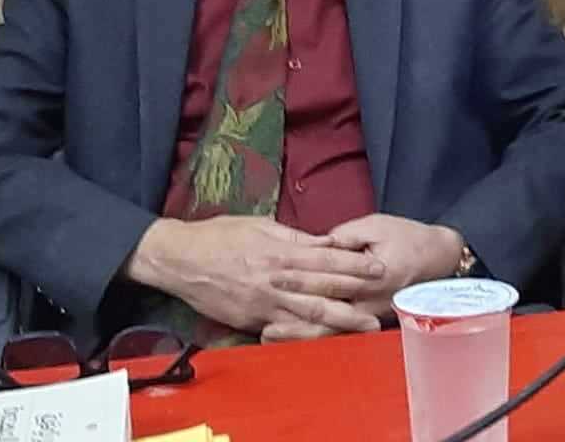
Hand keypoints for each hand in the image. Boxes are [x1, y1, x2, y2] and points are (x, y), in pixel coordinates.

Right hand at [125, 216, 386, 335]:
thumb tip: (324, 242)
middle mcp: (275, 280)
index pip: (325, 259)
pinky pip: (284, 329)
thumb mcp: (261, 225)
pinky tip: (326, 339)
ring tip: (365, 326)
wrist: (180, 259)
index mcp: (279, 252)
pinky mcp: (251, 319)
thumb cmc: (221, 235)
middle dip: (355, 296)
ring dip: (340, 321)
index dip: (353, 264)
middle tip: (383, 301)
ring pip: (308, 314)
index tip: (377, 267)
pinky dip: (307, 335)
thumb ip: (294, 237)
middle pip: (323, 289)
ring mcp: (263, 303)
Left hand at [268, 213, 463, 316]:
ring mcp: (369, 314)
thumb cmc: (407, 237)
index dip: (298, 277)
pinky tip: (294, 337)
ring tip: (268, 335)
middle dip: (291, 317)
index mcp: (370, 275)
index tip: (272, 276)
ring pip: (330, 330)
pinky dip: (315, 335)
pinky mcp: (369, 319)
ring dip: (299, 334)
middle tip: (260, 321)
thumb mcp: (377, 225)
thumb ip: (347, 236)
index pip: (328, 278)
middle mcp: (369, 301)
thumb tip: (317, 242)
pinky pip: (339, 332)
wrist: (438, 258)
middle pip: (325, 313)